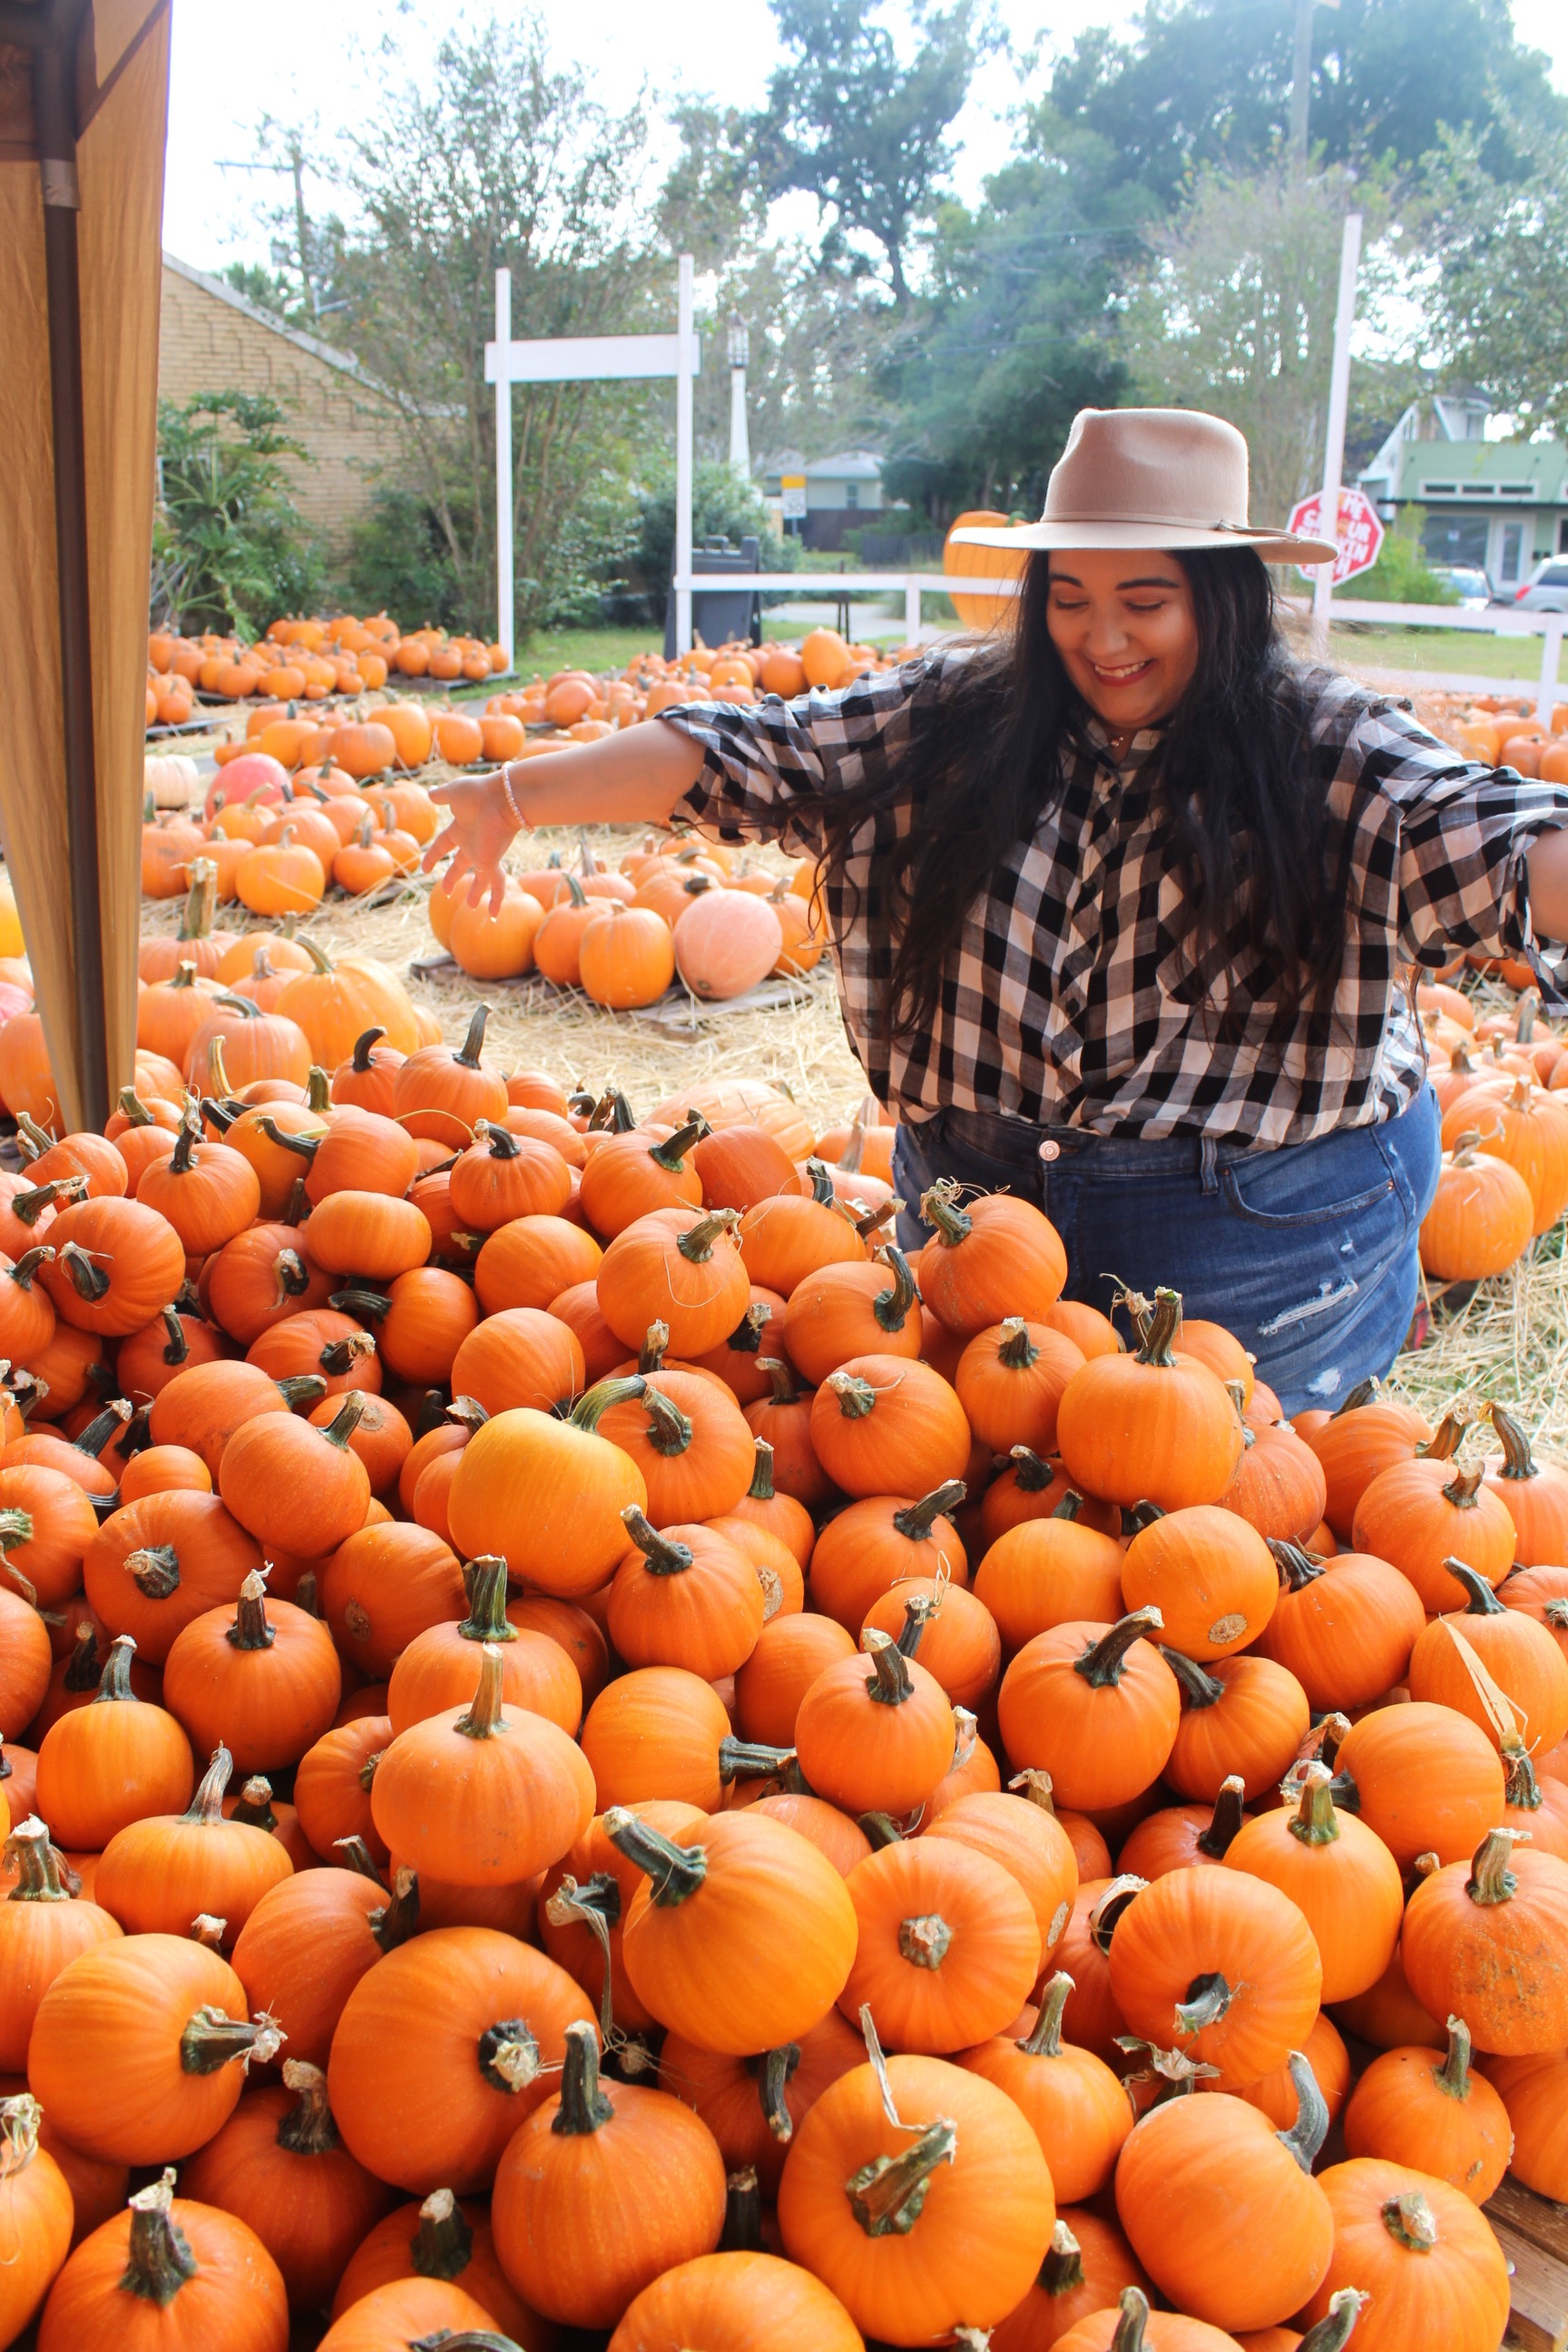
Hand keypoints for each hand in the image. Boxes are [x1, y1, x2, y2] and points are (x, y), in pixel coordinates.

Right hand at [423, 771, 519, 914]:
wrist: (502, 796)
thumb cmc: (478, 792)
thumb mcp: (454, 793)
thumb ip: (442, 796)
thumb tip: (430, 794)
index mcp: (460, 829)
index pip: (443, 846)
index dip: (433, 857)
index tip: (425, 868)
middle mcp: (472, 843)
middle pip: (461, 865)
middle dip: (453, 878)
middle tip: (447, 892)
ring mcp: (483, 854)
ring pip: (480, 879)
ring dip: (475, 892)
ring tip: (473, 907)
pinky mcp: (493, 861)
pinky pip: (496, 885)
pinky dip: (496, 899)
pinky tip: (494, 915)